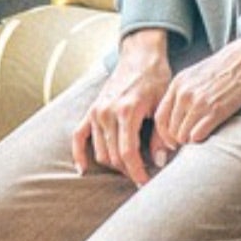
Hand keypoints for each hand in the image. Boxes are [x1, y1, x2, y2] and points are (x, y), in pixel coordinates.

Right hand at [72, 30, 172, 187]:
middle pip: (114, 155)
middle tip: (144, 176)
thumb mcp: (162, 105)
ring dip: (114, 165)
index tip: (145, 183)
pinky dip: (79, 154)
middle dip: (129, 170)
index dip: (136, 171)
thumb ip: (161, 134)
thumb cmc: (155, 79)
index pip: (128, 152)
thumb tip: (160, 161)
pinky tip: (83, 169)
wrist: (140, 57)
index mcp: (126, 111)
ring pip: (100, 152)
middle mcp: (107, 112)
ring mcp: (96, 112)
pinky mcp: (90, 111)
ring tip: (130, 169)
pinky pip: (78, 137)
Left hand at [154, 39, 240, 149]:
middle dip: (179, 140)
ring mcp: (199, 102)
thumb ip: (184, 92)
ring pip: (183, 136)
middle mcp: (184, 93)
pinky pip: (197, 136)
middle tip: (190, 141)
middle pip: (170, 130)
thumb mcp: (197, 74)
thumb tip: (179, 116)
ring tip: (201, 136)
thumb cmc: (228, 66)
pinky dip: (201, 139)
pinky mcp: (216, 110)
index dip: (164, 134)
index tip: (173, 141)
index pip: (160, 117)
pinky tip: (209, 134)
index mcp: (178, 84)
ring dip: (190, 141)